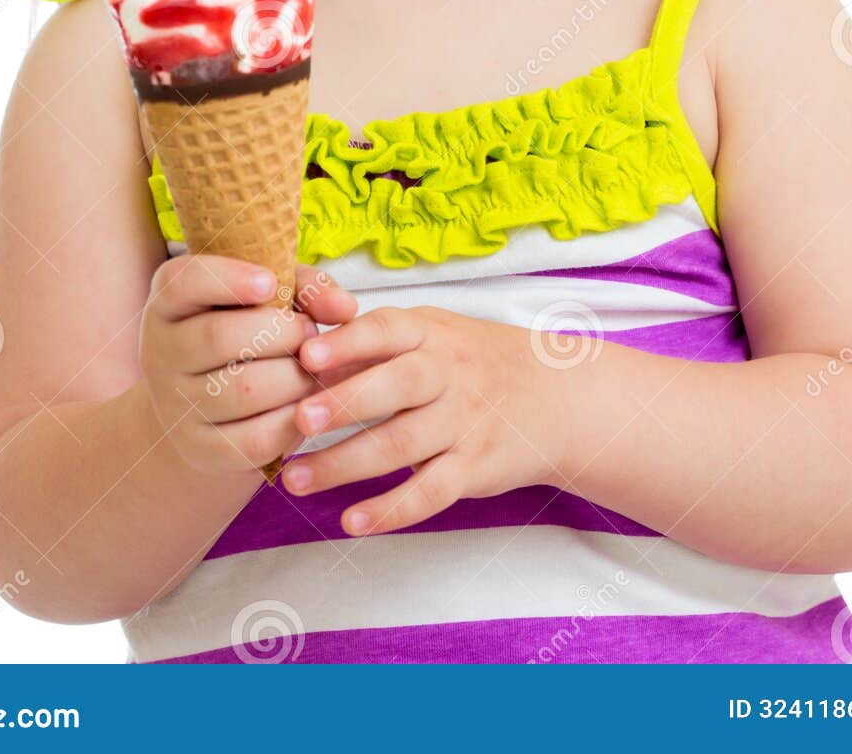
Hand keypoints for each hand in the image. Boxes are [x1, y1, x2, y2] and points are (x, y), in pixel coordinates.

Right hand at [139, 254, 358, 476]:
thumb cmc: (246, 329)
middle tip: (308, 333)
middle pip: (219, 337)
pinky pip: (256, 438)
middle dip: (281, 332)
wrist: (208, 402)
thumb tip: (344, 307)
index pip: (185, 281)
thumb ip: (307, 287)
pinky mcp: (201, 449)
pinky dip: (292, 420)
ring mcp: (175, 404)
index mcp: (170, 301)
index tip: (270, 282)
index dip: (228, 279)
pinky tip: (302, 405)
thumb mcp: (268, 294)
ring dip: (295, 377)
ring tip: (310, 369)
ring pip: (244, 389)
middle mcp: (161, 351)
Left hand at [280, 305, 569, 532]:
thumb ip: (375, 344)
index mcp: (431, 334)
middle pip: (396, 386)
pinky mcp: (474, 469)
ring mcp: (464, 423)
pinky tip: (352, 521)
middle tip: (298, 419)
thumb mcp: (433, 334)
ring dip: (345, 464)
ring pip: (402, 445)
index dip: (348, 342)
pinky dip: (390, 510)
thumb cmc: (474, 361)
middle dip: (344, 402)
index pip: (387, 330)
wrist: (556, 397)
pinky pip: (430, 492)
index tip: (307, 356)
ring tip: (295, 479)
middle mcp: (449, 374)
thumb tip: (299, 353)